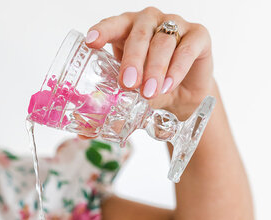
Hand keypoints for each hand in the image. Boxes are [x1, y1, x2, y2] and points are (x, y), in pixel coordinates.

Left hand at [85, 8, 213, 117]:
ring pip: (163, 41)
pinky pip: (187, 48)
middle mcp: (150, 23)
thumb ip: (111, 111)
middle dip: (132, 59)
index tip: (91, 42)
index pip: (113, 24)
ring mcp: (175, 25)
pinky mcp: (198, 36)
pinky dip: (176, 69)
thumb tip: (85, 133)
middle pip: (139, 34)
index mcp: (127, 31)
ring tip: (149, 93)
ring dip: (155, 68)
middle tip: (128, 84)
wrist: (185, 100)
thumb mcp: (131, 100)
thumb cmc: (153, 91)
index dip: (103, 31)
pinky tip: (168, 86)